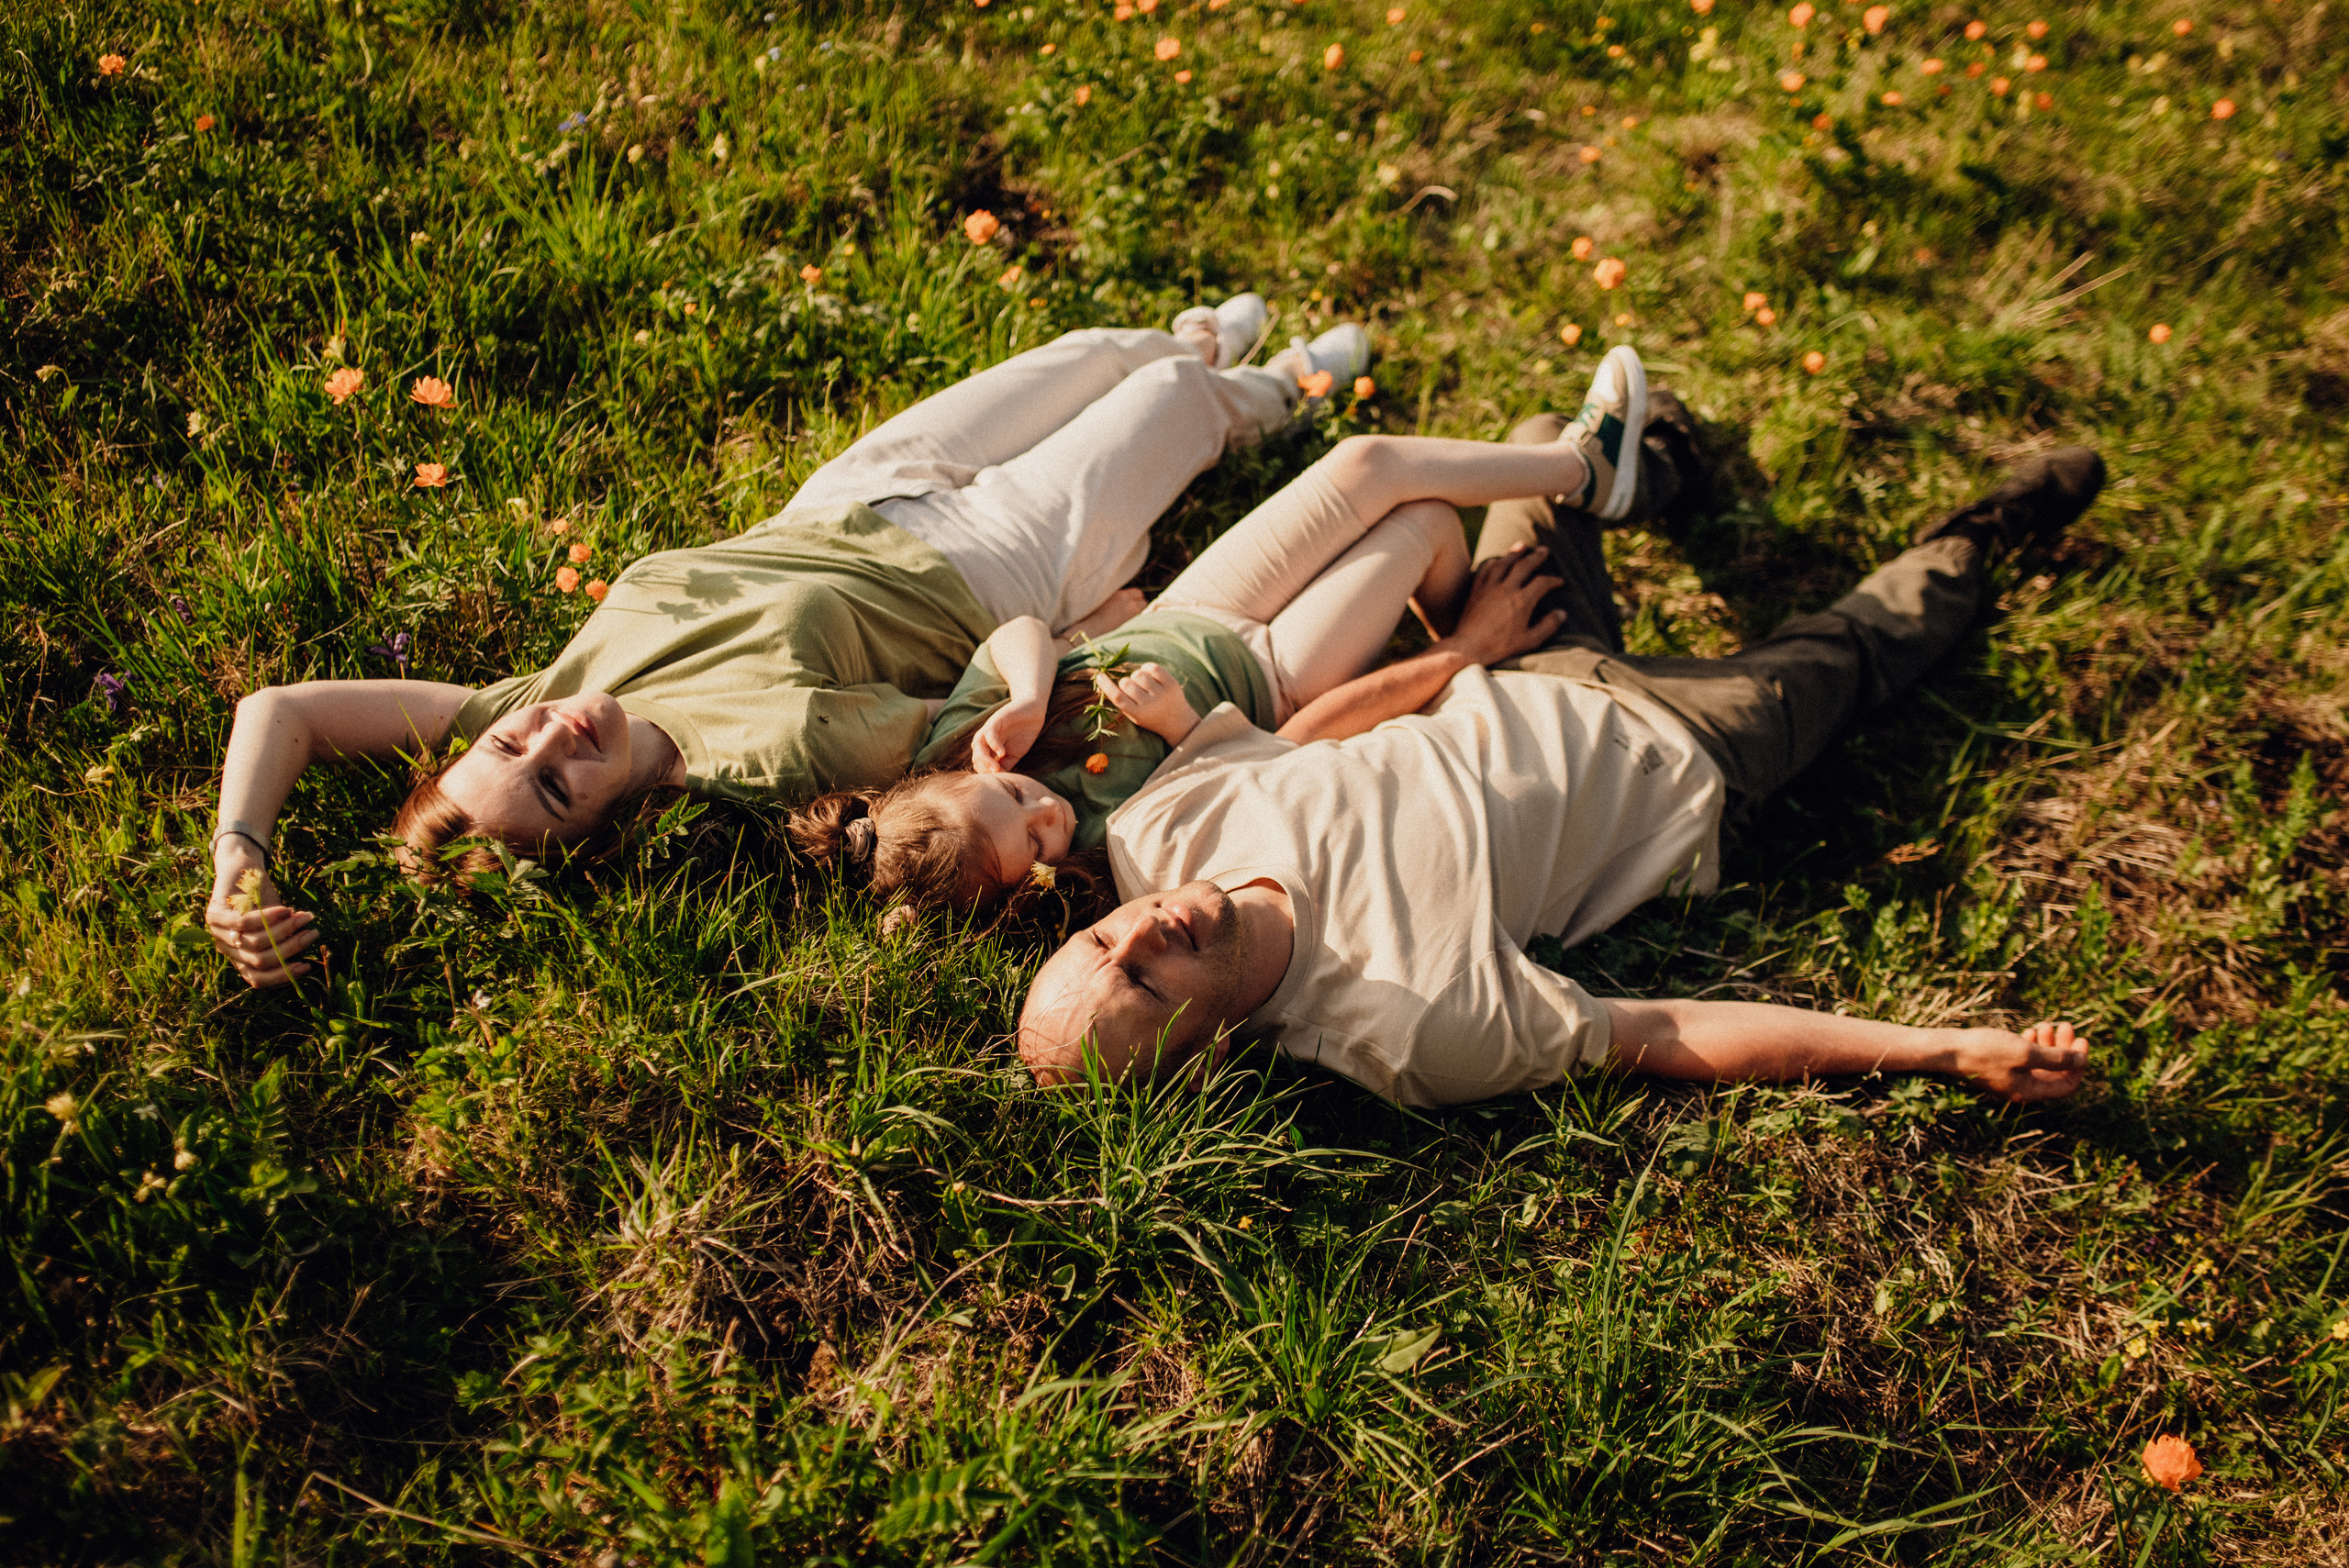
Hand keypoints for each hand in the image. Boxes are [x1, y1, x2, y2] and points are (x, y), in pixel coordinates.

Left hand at [205, 848, 318, 987]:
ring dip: (285, 931)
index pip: (258, 979)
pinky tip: (286, 910)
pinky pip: (244, 923)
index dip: (283, 976)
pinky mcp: (215, 915)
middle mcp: (227, 950)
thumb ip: (284, 938)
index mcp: (240, 958)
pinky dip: (269, 918)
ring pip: (254, 943)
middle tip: (312, 933)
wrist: (242, 868)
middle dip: (290, 949)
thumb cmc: (261, 897)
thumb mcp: (276, 922)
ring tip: (305, 917)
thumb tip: (305, 948)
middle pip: (259, 962)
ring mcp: (217, 934)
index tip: (308, 965)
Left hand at [972, 698, 1046, 773]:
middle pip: (976, 756)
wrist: (1033, 712)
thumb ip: (1006, 765)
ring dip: (985, 759)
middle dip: (984, 769)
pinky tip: (1002, 753)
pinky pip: (989, 733)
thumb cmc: (1023, 733)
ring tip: (996, 768)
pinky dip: (994, 744)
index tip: (999, 781)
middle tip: (997, 776)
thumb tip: (1000, 778)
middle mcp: (985, 739)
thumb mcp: (1014, 754)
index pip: (980, 764)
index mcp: (988, 748)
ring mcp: (989, 729)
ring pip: (978, 745)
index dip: (987, 774)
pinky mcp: (996, 719)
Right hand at [1095, 662, 1199, 745]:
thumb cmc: (1150, 717)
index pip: (1118, 697)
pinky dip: (1146, 668)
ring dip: (1136, 676)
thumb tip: (1102, 678)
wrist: (1177, 722)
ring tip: (1142, 683)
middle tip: (1133, 689)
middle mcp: (1150, 705)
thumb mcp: (1134, 715)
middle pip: (1126, 683)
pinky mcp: (1172, 684)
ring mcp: (1162, 694)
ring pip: (1138, 674)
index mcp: (1138, 714)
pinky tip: (1148, 674)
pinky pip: (1153, 667)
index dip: (1106, 685)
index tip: (1099, 675)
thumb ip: (1121, 700)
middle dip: (1125, 682)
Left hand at [1437, 546, 1566, 666]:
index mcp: (1522, 601)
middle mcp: (1506, 589)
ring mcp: (1489, 588)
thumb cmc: (1499, 647)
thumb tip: (1562, 613)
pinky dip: (1492, 563)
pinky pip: (1484, 570)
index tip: (1559, 581)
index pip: (1542, 583)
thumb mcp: (1529, 641)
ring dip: (1514, 553)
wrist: (1468, 648)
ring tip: (1522, 546)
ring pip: (1503, 563)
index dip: (1553, 580)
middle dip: (1536, 557)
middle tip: (1544, 550)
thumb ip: (1547, 626)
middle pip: (1524, 566)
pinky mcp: (1475, 592)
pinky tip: (1496, 560)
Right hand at [1951, 1020, 2087, 1101]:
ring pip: (2040, 1065)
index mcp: (2030, 1092)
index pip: (2067, 1085)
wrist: (1947, 1050)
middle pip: (2055, 1073)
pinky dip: (2033, 1046)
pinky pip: (2025, 1061)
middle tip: (2067, 1027)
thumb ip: (2056, 1058)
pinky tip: (2031, 1031)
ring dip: (2049, 1045)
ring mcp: (2010, 1080)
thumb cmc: (1985, 1051)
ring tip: (2047, 1025)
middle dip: (2065, 1051)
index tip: (2081, 1041)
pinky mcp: (1999, 1069)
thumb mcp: (2025, 1053)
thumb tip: (2081, 1060)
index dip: (2078, 1065)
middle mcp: (2021, 1090)